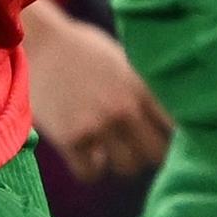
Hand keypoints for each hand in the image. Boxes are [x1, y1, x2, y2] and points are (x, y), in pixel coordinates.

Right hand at [23, 5, 172, 181]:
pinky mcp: (71, 139)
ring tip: (111, 148)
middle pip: (156, 155)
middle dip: (149, 153)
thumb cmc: (83, 48)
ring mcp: (97, 125)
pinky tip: (89, 153)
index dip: (176, 137)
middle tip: (138, 147)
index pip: (176, 126)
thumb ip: (143, 87)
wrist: (39, 43)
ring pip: (127, 168)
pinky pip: (92, 174)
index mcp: (141, 86)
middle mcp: (124, 108)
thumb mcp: (123, 60)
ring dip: (121, 161)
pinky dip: (92, 168)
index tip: (170, 140)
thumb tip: (169, 114)